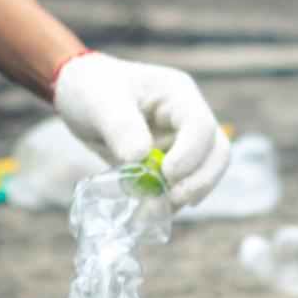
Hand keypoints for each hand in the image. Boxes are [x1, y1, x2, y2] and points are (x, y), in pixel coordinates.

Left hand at [53, 51, 229, 207]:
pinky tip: (153, 208)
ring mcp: (184, 140)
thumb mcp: (99, 102)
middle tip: (175, 198)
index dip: (191, 153)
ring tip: (160, 207)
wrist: (79, 96)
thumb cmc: (91, 88)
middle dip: (201, 178)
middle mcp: (188, 117)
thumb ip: (121, 127)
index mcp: (177, 94)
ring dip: (191, 192)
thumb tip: (140, 158)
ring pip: (208, 170)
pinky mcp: (173, 161)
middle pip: (218, 151)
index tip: (167, 173)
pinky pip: (184, 183)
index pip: (200, 126)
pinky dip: (172, 200)